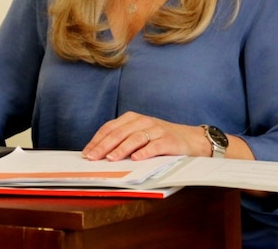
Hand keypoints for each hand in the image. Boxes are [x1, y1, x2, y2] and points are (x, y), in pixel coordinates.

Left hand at [82, 111, 209, 160]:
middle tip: (93, 158)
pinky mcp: (169, 140)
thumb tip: (99, 154)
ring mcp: (156, 129)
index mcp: (132, 118)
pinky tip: (136, 159)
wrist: (191, 139)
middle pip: (119, 133)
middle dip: (103, 146)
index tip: (86, 153)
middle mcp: (143, 121)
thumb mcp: (139, 135)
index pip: (109, 128)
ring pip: (134, 138)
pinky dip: (144, 152)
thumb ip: (122, 141)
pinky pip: (155, 146)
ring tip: (110, 159)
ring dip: (121, 149)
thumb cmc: (160, 139)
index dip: (97, 141)